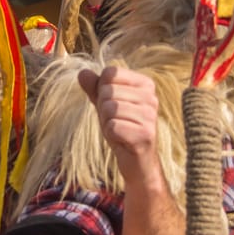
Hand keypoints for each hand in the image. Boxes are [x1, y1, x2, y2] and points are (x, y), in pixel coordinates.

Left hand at [78, 66, 162, 188]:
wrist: (137, 161)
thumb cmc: (122, 129)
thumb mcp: (106, 105)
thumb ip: (95, 88)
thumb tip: (82, 72)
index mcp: (145, 84)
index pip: (110, 72)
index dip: (102, 90)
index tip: (114, 105)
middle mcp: (151, 97)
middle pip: (108, 91)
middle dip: (103, 109)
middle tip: (116, 122)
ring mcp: (150, 116)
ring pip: (109, 108)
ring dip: (107, 123)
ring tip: (119, 131)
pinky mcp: (145, 134)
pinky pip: (113, 126)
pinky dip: (111, 135)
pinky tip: (122, 140)